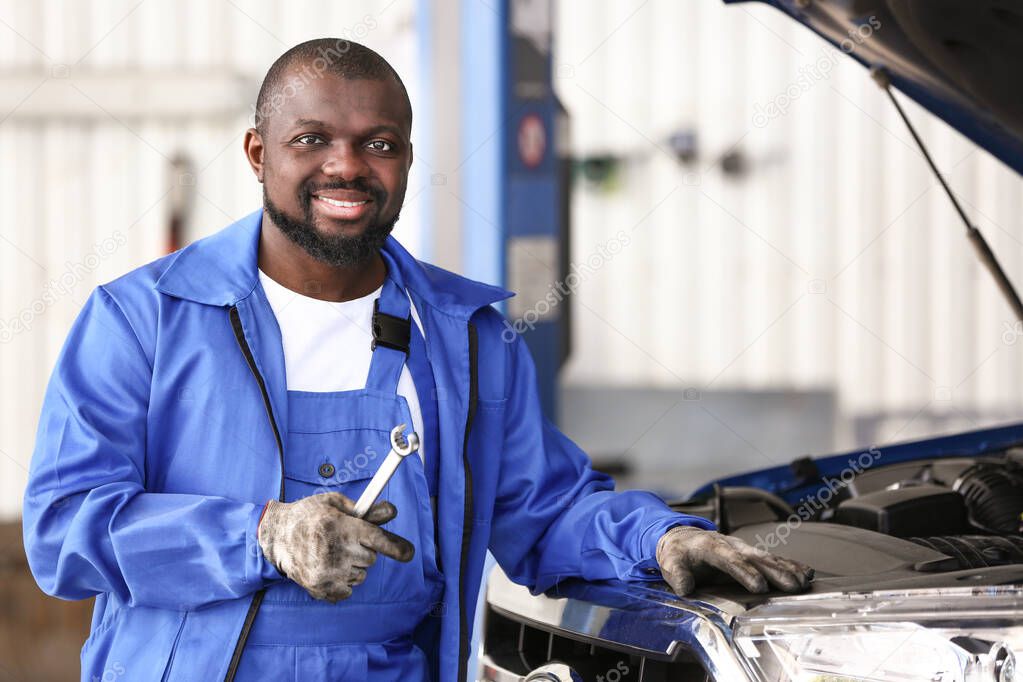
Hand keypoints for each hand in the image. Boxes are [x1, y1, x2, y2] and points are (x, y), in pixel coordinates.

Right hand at [257, 492, 414, 602]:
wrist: (276, 536)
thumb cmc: (309, 515)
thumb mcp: (335, 504)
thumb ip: (366, 510)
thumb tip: (391, 513)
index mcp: (342, 527)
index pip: (378, 540)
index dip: (397, 547)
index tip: (409, 553)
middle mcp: (336, 550)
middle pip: (370, 559)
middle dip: (362, 550)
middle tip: (343, 541)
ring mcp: (328, 572)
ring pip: (360, 575)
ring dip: (352, 567)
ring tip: (331, 554)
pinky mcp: (320, 588)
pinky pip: (348, 590)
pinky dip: (342, 582)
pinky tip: (327, 568)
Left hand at [656, 526, 812, 595]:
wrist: (682, 537)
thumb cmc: (678, 552)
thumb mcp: (670, 562)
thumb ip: (676, 574)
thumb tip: (685, 587)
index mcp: (710, 546)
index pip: (730, 559)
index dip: (745, 572)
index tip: (760, 586)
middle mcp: (731, 545)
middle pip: (755, 558)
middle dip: (775, 571)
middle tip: (792, 586)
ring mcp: (743, 548)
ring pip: (768, 557)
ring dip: (787, 569)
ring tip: (804, 581)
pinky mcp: (750, 554)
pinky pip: (773, 559)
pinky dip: (790, 565)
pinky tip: (806, 572)